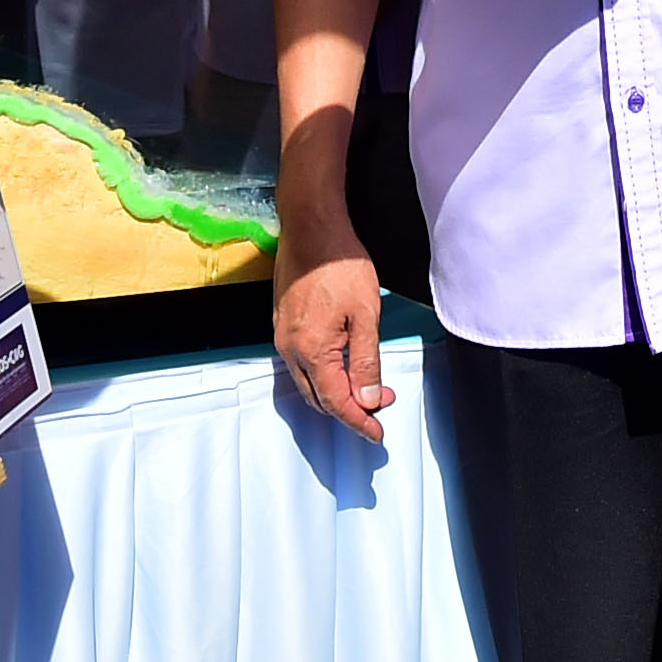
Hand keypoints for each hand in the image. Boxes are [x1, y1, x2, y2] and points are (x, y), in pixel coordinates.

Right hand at [272, 222, 395, 443]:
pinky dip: (323, 374)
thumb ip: (366, 361)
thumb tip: (367, 399)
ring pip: (308, 383)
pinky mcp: (282, 324)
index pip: (337, 402)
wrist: (311, 226)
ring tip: (367, 386)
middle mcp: (290, 349)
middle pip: (319, 398)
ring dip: (336, 391)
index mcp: (312, 350)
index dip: (359, 422)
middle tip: (380, 405)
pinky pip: (300, 364)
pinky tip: (343, 365)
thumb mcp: (366, 314)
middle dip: (350, 409)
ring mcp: (282, 337)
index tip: (377, 434)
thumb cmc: (340, 263)